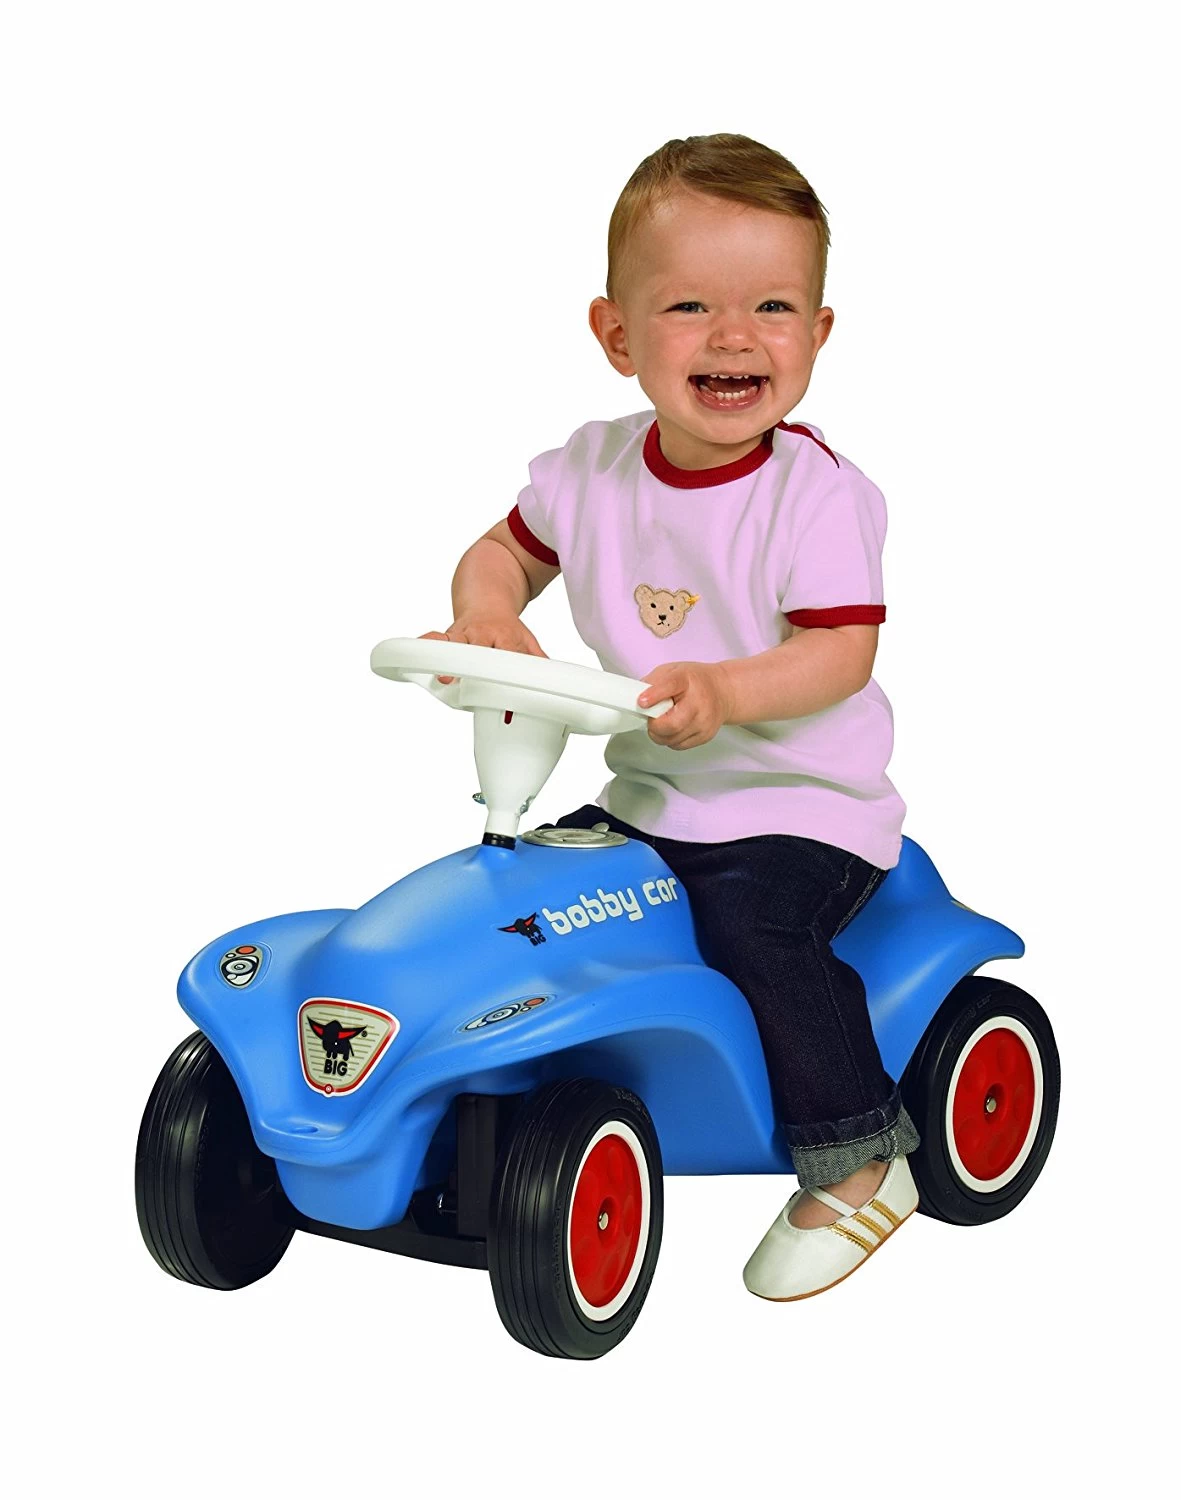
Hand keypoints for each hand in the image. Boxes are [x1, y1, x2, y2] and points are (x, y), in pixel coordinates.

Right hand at [419, 617, 547, 684]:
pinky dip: (426, 646)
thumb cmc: (504, 626)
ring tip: (445, 678)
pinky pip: (435, 640)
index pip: (509, 654)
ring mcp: (463, 636)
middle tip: (485, 688)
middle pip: (479, 652)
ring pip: (454, 645)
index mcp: (506, 637)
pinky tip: (416, 656)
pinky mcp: (447, 637)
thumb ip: (538, 664)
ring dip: (449, 661)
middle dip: (478, 669)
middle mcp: (482, 635)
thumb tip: (552, 685)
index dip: (509, 671)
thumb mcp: (527, 642)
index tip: (509, 692)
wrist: (485, 598)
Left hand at [636, 661, 732, 750]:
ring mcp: (704, 722)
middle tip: (651, 718)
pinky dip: (671, 739)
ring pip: (672, 739)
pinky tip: (674, 727)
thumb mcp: (672, 671)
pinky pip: (678, 745)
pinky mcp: (705, 736)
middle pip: (671, 724)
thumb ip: (653, 682)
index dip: (654, 695)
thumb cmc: (695, 681)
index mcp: (686, 680)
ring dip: (660, 734)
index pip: (670, 686)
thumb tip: (634, 697)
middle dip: (654, 725)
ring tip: (664, 721)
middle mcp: (699, 702)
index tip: (641, 702)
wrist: (723, 691)